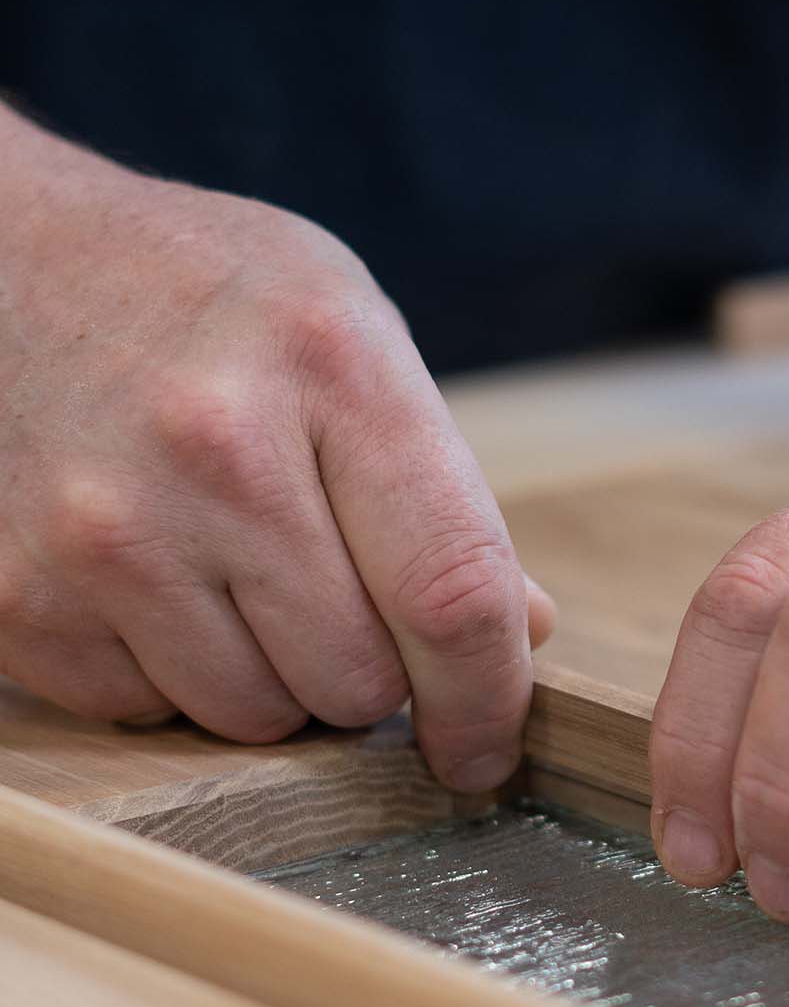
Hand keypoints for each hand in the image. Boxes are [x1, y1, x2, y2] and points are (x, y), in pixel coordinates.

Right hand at [0, 123, 551, 788]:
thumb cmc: (210, 303)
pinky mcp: (18, 594)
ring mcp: (102, 527)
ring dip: (273, 682)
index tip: (485, 752)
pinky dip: (170, 677)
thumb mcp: (355, 340)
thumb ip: (445, 492)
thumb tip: (520, 634)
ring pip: (256, 718)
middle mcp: (215, 449)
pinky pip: (146, 713)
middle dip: (372, 675)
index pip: (452, 594)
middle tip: (335, 599)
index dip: (487, 700)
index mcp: (334, 368)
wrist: (3, 255)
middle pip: (358, 681)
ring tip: (236, 575)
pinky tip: (154, 581)